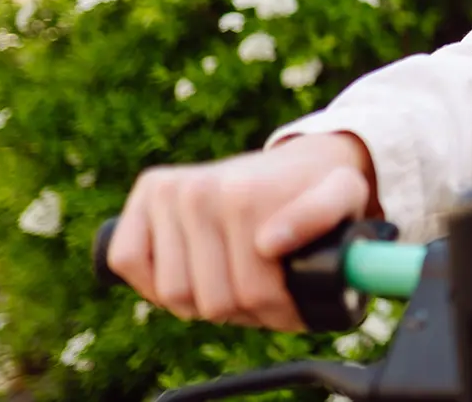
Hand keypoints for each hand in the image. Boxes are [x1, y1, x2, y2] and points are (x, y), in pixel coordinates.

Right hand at [105, 132, 378, 330]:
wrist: (301, 160)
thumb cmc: (323, 188)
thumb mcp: (345, 194)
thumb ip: (323, 213)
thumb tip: (268, 244)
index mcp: (241, 197)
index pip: (250, 293)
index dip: (277, 311)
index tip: (296, 307)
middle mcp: (197, 191)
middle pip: (213, 301)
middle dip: (246, 312)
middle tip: (266, 299)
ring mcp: (166, 192)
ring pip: (173, 294)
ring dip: (204, 304)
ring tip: (234, 287)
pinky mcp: (144, 197)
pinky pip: (127, 260)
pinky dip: (152, 282)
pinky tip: (190, 275)